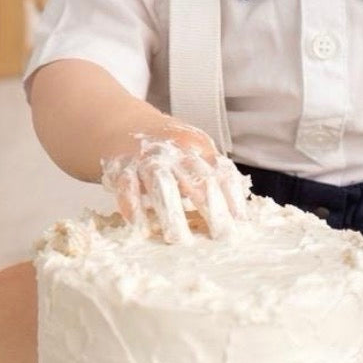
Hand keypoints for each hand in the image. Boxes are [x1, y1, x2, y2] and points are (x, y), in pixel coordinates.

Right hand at [101, 119, 249, 243]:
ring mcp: (147, 158)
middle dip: (210, 208)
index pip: (221, 173)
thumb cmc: (166, 148)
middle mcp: (174, 151)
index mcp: (198, 147)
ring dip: (171, 211)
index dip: (232, 198)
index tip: (241, 224)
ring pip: (162, 183)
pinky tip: (140, 228)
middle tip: (221, 237)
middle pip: (196, 179)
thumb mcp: (193, 154)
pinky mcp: (121, 167)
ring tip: (178, 239)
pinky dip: (133, 206)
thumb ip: (213, 176)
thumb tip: (239, 215)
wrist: (121, 123)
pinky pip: (127, 186)